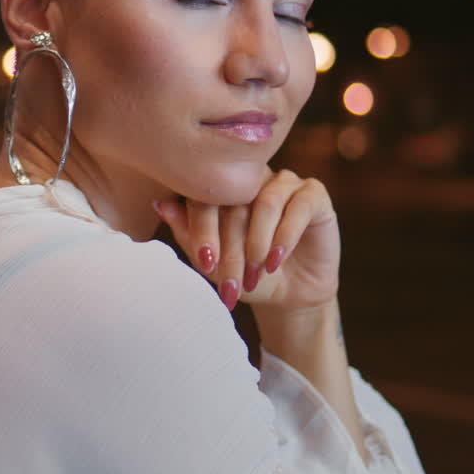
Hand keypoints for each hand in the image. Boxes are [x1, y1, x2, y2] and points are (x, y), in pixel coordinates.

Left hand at [154, 168, 340, 313]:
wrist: (287, 295)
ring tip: (256, 270)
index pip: (206, 195)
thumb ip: (187, 232)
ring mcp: (284, 181)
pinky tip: (276, 260)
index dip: (203, 227)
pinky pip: (299, 205)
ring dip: (259, 241)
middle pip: (236, 200)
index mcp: (223, 187)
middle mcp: (252, 178)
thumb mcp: (212, 261)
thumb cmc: (243, 274)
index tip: (205, 261)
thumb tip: (160, 204)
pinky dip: (286, 235)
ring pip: (266, 201)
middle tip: (231, 279)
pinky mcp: (314, 194)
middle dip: (231, 245)